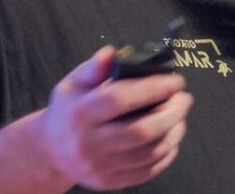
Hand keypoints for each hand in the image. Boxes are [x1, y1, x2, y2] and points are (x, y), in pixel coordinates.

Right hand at [40, 46, 193, 189]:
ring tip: (180, 116)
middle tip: (184, 99)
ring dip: (174, 132)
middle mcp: (89, 142)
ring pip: (149, 152)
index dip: (153, 88)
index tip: (174, 81)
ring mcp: (100, 166)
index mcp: (80, 113)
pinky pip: (147, 171)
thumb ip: (95, 67)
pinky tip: (171, 137)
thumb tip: (113, 53)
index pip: (120, 99)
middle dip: (172, 113)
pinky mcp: (110, 182)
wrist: (50, 151)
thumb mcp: (73, 83)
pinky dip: (167, 153)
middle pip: (142, 130)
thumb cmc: (68, 110)